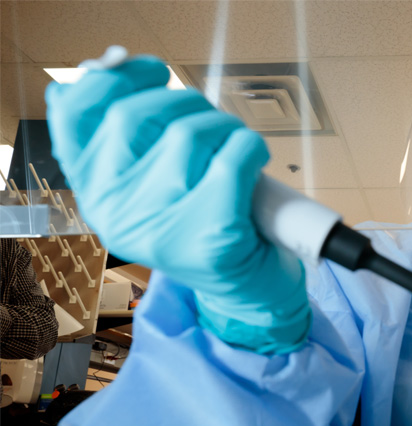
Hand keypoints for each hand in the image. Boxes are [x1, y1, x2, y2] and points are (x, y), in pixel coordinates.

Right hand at [45, 56, 309, 352]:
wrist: (248, 292)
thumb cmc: (204, 226)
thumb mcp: (153, 183)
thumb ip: (131, 135)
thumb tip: (112, 65)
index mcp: (94, 192)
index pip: (76, 115)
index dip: (114, 80)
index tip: (153, 71)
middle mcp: (115, 212)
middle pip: (138, 115)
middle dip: (186, 105)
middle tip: (213, 125)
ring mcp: (161, 227)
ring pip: (191, 132)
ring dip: (225, 129)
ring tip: (235, 153)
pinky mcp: (211, 236)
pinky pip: (234, 157)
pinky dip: (251, 149)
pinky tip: (253, 164)